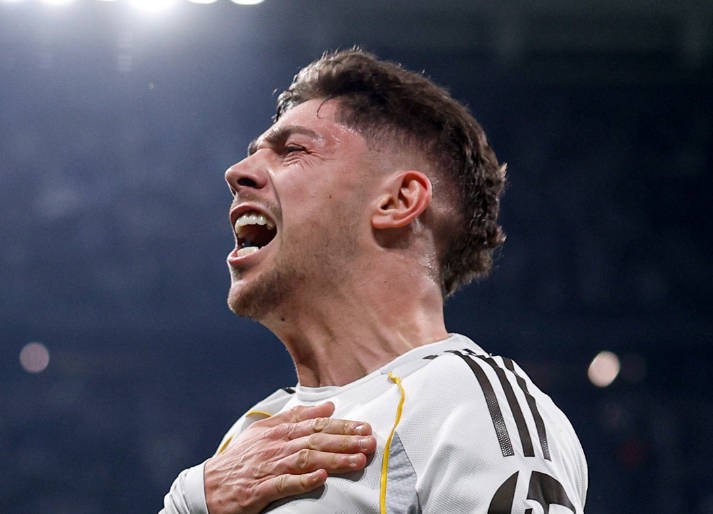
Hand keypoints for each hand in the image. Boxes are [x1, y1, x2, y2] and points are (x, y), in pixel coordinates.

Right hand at [204, 402, 375, 513]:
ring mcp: (268, 467)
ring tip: (357, 460)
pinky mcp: (260, 490)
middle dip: (345, 440)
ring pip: (305, 459)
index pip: (315, 424)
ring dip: (334, 459)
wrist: (209, 486)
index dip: (341, 425)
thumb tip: (328, 406)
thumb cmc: (241, 458)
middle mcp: (275, 446)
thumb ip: (297, 417)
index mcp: (278, 431)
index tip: (363, 427)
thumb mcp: (266, 431)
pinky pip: (284, 484)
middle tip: (369, 441)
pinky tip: (321, 477)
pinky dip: (303, 480)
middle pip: (315, 439)